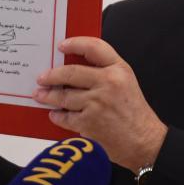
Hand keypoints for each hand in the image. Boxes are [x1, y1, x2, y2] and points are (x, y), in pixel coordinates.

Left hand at [33, 37, 166, 170]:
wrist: (143, 140)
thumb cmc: (134, 112)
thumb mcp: (126, 82)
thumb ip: (105, 71)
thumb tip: (75, 67)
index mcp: (119, 70)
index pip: (94, 47)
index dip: (75, 44)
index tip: (62, 45)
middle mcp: (108, 83)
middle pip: (71, 72)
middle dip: (52, 75)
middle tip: (42, 77)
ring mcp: (97, 103)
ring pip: (64, 96)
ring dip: (48, 96)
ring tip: (41, 95)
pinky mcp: (88, 122)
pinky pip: (65, 116)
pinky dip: (57, 115)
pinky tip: (55, 114)